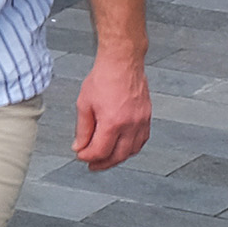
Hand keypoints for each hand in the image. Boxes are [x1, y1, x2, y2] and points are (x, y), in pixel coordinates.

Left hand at [74, 53, 153, 171]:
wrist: (122, 62)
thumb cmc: (103, 78)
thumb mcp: (84, 104)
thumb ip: (82, 129)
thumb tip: (79, 146)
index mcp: (113, 122)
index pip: (100, 151)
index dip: (87, 157)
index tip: (80, 155)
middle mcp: (130, 125)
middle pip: (118, 156)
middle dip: (103, 163)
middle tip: (91, 164)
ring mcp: (141, 121)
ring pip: (132, 151)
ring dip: (118, 158)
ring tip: (105, 158)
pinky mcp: (147, 117)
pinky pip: (142, 140)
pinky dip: (131, 148)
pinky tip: (121, 147)